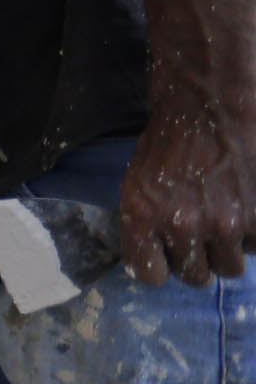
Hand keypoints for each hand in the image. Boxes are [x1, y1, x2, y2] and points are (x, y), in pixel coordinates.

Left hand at [121, 110, 255, 285]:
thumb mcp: (139, 181)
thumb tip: (157, 257)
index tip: (166, 255)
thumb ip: (146, 223)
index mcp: (142, 216)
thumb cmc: (169, 141)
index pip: (150, 274)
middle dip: (197, 260)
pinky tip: (245, 208)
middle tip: (201, 235)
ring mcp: (225, 223)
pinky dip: (252, 234)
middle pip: (195, 277)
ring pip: (229, 267)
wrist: (209, 106)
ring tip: (225, 217)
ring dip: (227, 248)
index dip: (160, 265)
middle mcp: (183, 225)